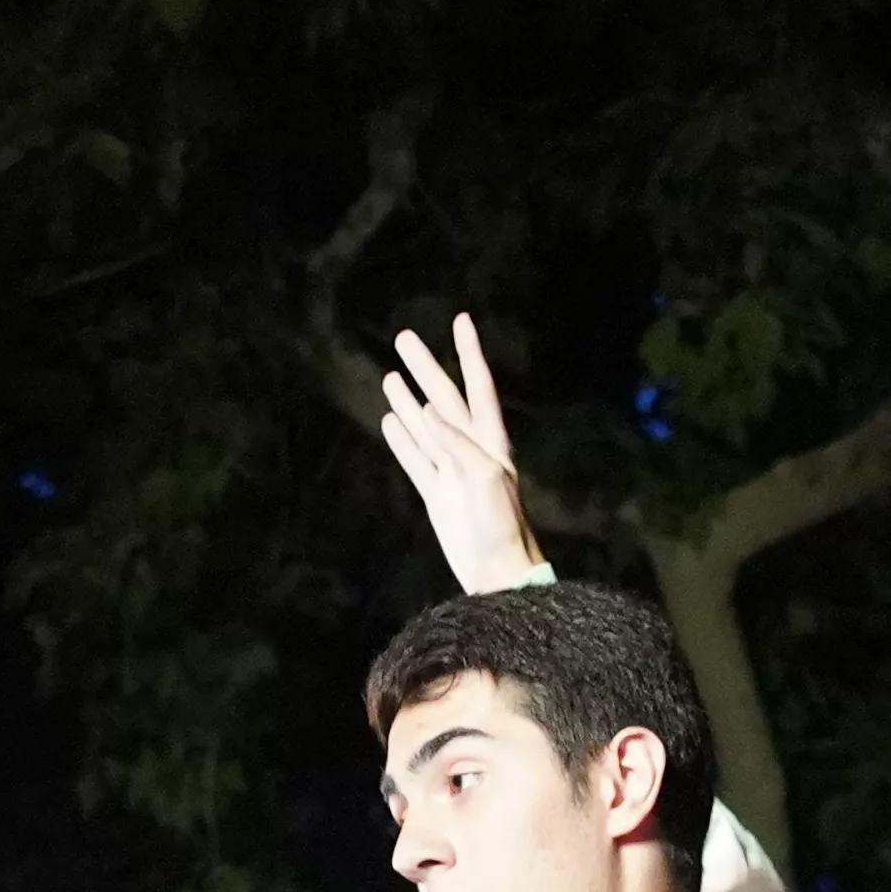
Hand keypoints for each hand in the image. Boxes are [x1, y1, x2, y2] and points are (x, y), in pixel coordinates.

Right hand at [376, 311, 544, 591]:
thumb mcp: (484, 478)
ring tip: (390, 375)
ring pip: (425, 426)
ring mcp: (451, 471)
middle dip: (425, 369)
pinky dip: (402, 439)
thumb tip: (425, 411)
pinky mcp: (436, 494)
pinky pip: (415, 459)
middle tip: (403, 338)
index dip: (469, 353)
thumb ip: (456, 444)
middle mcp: (471, 450)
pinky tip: (389, 421)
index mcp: (490, 441)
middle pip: (444, 398)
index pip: (478, 386)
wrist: (497, 571)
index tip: (460, 320)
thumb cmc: (501, 524)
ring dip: (408, 400)